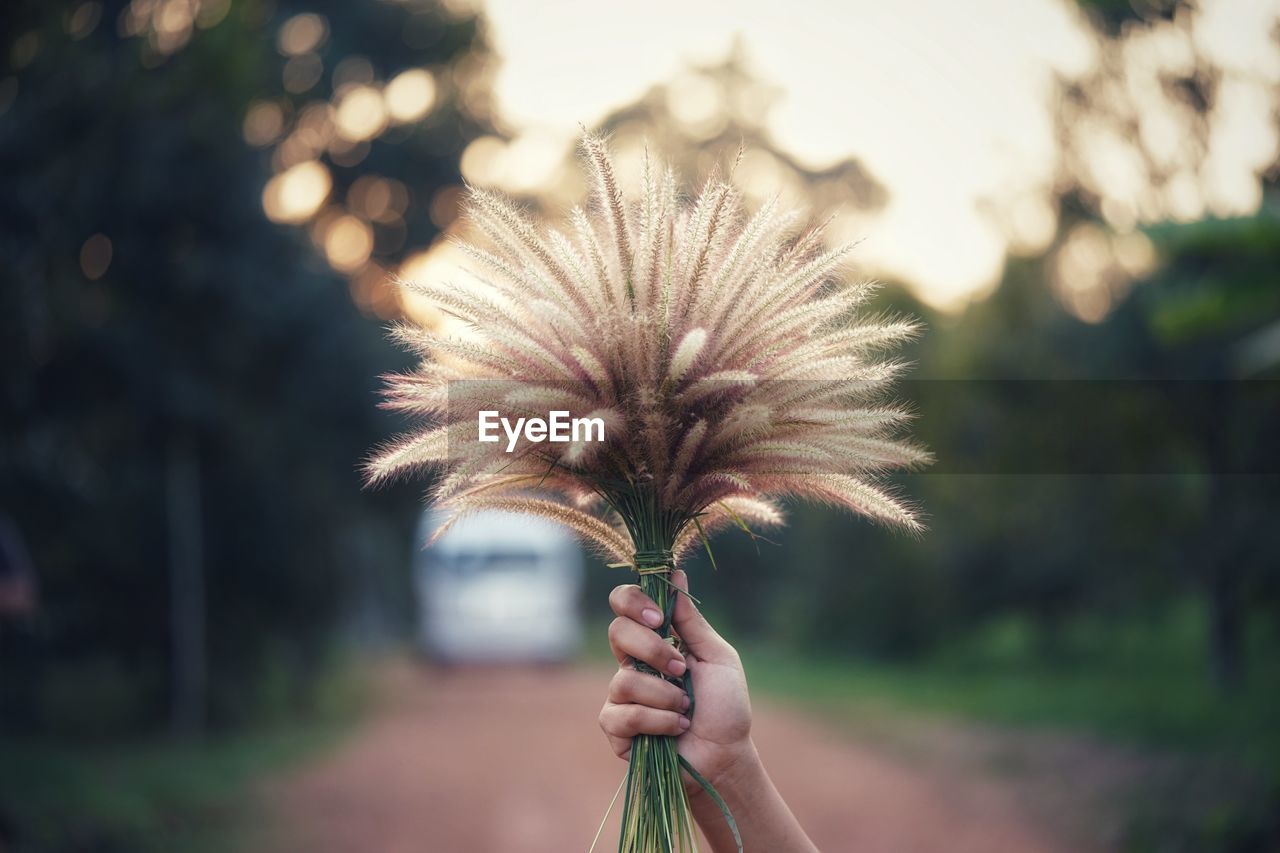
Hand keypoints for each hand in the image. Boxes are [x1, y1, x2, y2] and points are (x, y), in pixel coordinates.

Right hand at [598, 569, 753, 791]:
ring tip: (686, 709)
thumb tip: (677, 572)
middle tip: (681, 669)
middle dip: (653, 650)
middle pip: (617, 633)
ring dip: (665, 696)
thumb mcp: (717, 656)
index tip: (656, 617)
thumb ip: (692, 620)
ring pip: (624, 680)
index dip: (632, 603)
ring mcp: (621, 696)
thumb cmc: (726, 707)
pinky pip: (623, 714)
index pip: (623, 605)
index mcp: (654, 641)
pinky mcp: (617, 728)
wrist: (726, 754)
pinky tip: (676, 728)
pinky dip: (658, 721)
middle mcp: (632, 663)